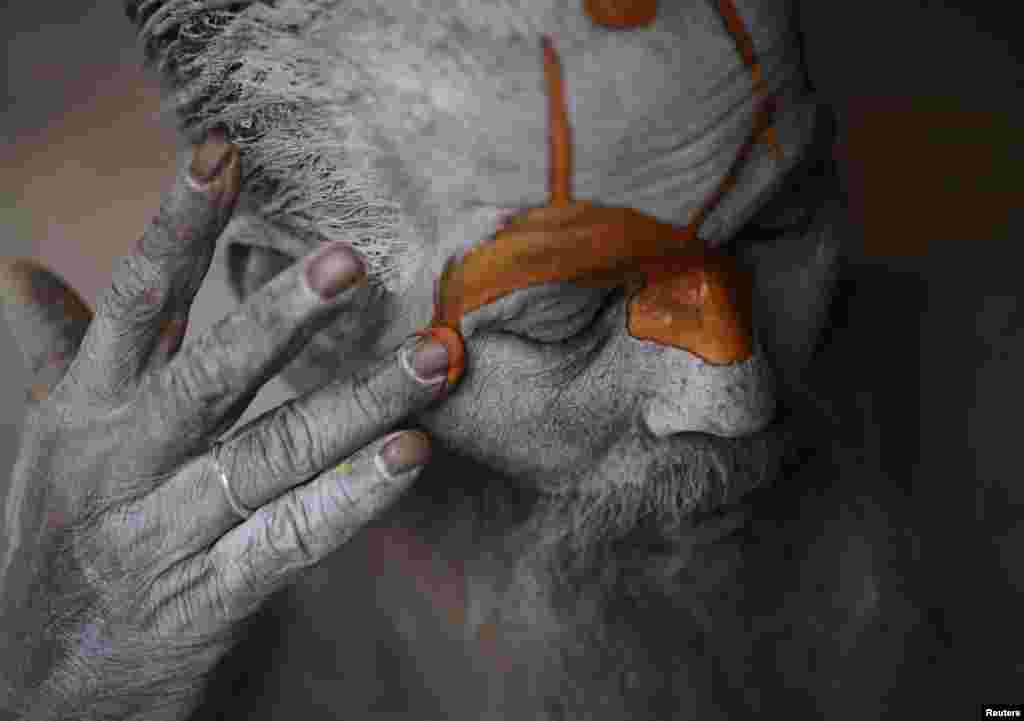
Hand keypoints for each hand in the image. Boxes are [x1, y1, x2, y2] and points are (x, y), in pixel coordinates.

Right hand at [0, 131, 456, 720]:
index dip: (176, 226)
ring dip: (358, 400)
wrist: (40, 694)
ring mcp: (165, 532)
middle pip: (209, 374)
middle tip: (352, 260)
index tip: (223, 153)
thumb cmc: (60, 544)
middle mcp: (122, 463)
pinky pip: (293, 538)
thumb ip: (56, 357)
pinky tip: (410, 455)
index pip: (133, 303)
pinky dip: (354, 498)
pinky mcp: (209, 598)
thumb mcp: (51, 446)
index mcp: (85, 413)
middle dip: (278, 316)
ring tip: (433, 355)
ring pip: (273, 452)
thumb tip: (20, 272)